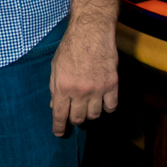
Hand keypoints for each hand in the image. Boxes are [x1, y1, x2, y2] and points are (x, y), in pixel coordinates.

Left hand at [49, 22, 118, 136]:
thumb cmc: (70, 47)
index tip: (59, 133)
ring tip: (88, 104)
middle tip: (75, 113)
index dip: (59, 127)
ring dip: (90, 113)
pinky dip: (106, 107)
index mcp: (62, 87)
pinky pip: (111, 107)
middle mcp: (79, 92)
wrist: (91, 33)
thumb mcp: (55, 66)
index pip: (59, 115)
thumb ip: (54, 87)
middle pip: (78, 118)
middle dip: (75, 119)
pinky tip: (103, 101)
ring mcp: (97, 90)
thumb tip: (54, 106)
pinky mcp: (112, 85)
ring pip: (95, 115)